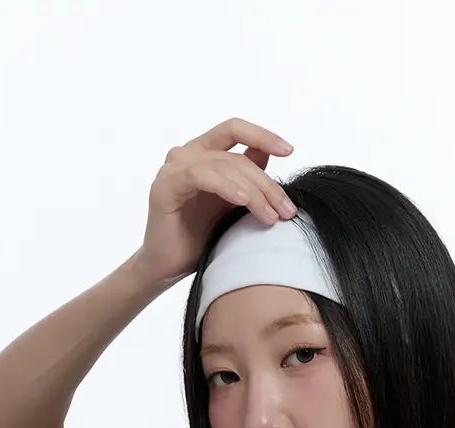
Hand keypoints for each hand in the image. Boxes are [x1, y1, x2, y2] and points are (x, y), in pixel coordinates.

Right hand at [134, 119, 296, 288]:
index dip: (263, 136)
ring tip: (270, 216)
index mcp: (202, 152)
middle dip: (266, 184)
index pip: (236, 130)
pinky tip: (243, 201)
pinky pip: (201, 177)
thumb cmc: (198, 240)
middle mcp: (186, 154)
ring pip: (223, 167)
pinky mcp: (164, 186)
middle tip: (286, 210)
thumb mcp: (231, 204)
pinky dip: (226, 187)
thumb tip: (270, 155)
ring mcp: (173, 168)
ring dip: (253, 192)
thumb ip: (246, 177)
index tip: (289, 151)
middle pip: (236, 156)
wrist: (166, 269)